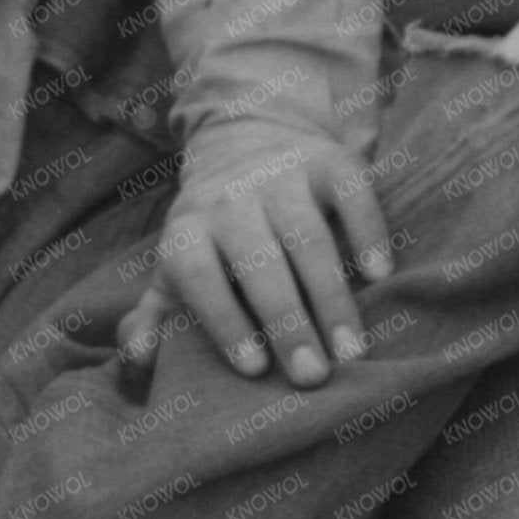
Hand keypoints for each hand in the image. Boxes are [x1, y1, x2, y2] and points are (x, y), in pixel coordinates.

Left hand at [116, 119, 392, 392]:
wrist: (247, 141)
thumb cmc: (214, 230)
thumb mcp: (176, 264)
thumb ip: (156, 312)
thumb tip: (138, 356)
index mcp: (189, 228)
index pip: (199, 274)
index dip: (223, 320)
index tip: (254, 369)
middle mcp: (232, 199)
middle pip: (259, 261)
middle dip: (286, 321)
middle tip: (312, 377)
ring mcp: (282, 176)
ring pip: (307, 235)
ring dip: (331, 296)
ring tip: (353, 352)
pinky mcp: (329, 161)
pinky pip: (352, 194)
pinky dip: (367, 231)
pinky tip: (380, 276)